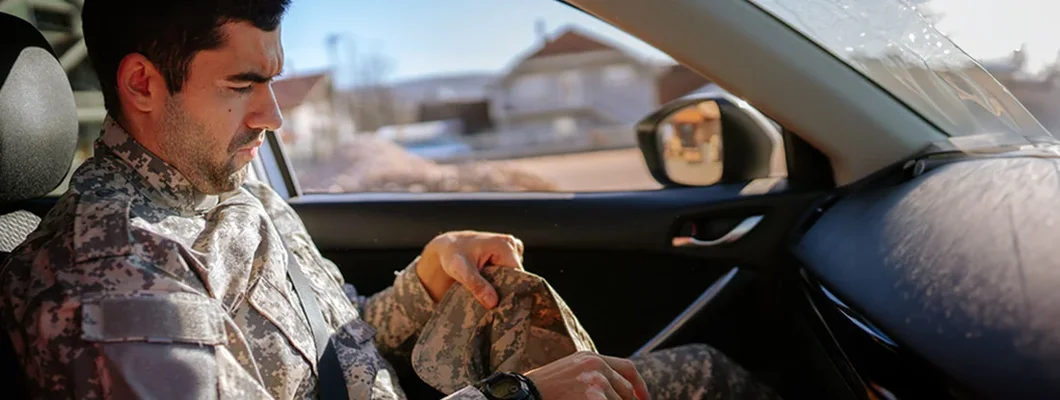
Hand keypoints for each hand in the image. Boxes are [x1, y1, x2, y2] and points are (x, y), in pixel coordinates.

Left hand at [416, 230, 523, 307]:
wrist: (447, 247)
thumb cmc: (452, 255)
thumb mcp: (461, 270)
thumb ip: (477, 285)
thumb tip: (493, 303)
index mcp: (505, 245)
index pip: (518, 275)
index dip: (511, 291)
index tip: (500, 305)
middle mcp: (512, 245)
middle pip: (518, 276)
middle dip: (506, 289)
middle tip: (491, 302)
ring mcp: (512, 249)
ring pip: (514, 276)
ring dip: (503, 285)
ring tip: (487, 291)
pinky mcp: (508, 255)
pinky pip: (511, 272)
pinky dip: (502, 280)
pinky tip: (489, 285)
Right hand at [525, 351, 650, 399]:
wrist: (523, 394)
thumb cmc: (542, 390)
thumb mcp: (570, 373)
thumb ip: (593, 375)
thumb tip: (617, 391)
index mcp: (591, 357)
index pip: (628, 369)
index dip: (640, 387)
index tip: (643, 399)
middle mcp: (596, 365)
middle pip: (626, 390)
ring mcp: (595, 381)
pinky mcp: (593, 397)